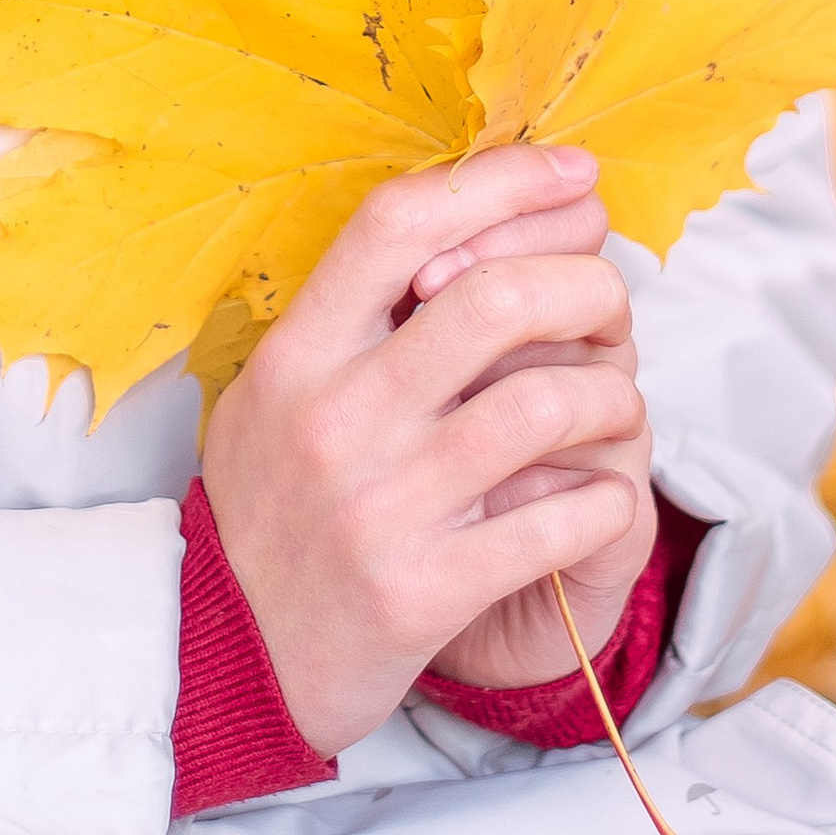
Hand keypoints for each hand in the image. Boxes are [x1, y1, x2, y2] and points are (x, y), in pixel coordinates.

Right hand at [198, 143, 654, 756]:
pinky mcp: (424, 591)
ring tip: (614, 403)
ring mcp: (380, 505)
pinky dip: (606, 500)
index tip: (575, 175)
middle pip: (494, 299)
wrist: (221, 659)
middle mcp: (334, 416)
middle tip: (610, 301)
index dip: (502, 180)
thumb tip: (480, 224)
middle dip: (584, 285)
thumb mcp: (278, 391)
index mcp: (298, 351)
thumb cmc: (273, 507)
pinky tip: (602, 497)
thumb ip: (357, 318)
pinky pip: (557, 522)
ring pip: (542, 406)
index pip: (400, 222)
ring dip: (609, 396)